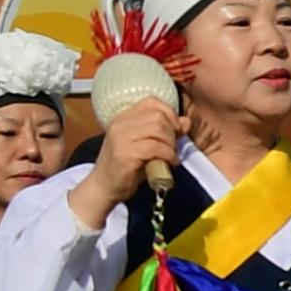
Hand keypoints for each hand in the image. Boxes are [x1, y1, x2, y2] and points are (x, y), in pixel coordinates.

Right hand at [70, 98, 181, 227]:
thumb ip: (165, 131)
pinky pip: (155, 147)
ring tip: (170, 156)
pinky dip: (168, 155)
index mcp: (124, 118)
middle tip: (172, 147)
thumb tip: (185, 121)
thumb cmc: (128, 167)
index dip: (170, 114)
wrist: (104, 187)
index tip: (176, 131)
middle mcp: (121, 124)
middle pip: (158, 116)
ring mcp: (121, 137)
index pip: (152, 102)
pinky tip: (169, 163)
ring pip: (158, 129)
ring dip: (170, 144)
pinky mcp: (125, 153)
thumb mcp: (147, 145)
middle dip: (172, 132)